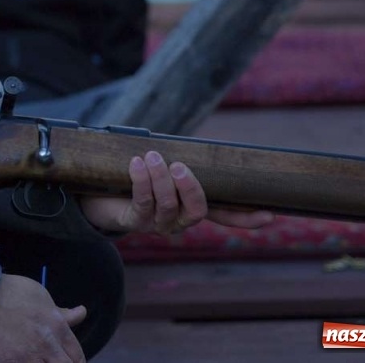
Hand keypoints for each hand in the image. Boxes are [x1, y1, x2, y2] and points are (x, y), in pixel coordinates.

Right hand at [0, 273, 85, 362]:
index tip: (67, 360)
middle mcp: (47, 345)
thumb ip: (61, 311)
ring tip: (36, 359)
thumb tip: (81, 313)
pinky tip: (22, 361)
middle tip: (50, 359)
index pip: (78, 356)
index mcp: (57, 327)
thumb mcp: (39, 295)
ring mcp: (28, 358)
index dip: (75, 362)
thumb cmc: (9, 292)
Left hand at [79, 151, 274, 234]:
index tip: (269, 214)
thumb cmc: (134, 174)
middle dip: (190, 187)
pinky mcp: (134, 222)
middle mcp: (178, 220)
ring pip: (167, 205)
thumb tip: (194, 140)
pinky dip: (141, 180)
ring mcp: (157, 224)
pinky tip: (136, 164)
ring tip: (151, 156)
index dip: (246, 217)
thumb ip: (178, 158)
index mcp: (190, 206)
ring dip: (160, 178)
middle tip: (178, 165)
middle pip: (197, 210)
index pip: (225, 215)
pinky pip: (142, 203)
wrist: (95, 193)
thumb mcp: (160, 166)